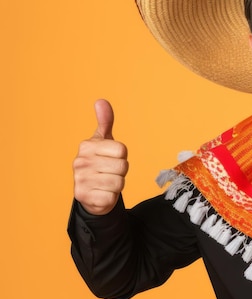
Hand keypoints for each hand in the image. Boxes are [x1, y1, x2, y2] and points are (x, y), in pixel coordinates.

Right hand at [73, 99, 128, 214]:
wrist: (90, 192)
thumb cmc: (100, 163)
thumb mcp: (103, 141)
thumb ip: (105, 121)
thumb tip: (101, 101)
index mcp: (87, 146)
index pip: (122, 150)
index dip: (122, 156)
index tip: (111, 158)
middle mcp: (80, 161)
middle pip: (123, 166)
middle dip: (121, 172)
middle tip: (109, 172)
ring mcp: (80, 180)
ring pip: (119, 182)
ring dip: (117, 185)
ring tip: (106, 182)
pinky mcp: (83, 197)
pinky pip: (111, 197)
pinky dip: (111, 197)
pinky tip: (101, 193)